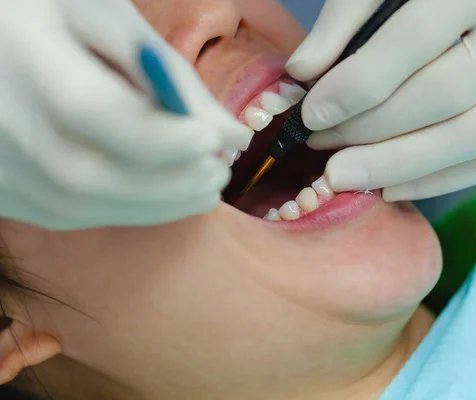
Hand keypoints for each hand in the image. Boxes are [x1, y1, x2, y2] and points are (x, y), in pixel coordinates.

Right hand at [0, 0, 251, 229]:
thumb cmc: (50, 17)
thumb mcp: (108, 18)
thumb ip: (170, 73)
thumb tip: (232, 135)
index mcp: (20, 53)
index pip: (89, 109)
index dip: (160, 136)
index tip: (216, 140)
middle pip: (88, 174)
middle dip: (170, 182)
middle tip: (219, 170)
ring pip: (81, 206)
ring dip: (158, 204)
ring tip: (204, 186)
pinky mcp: (3, 188)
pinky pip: (68, 215)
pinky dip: (130, 210)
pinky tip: (165, 194)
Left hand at [287, 0, 475, 200]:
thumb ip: (354, 13)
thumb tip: (305, 69)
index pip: (413, 41)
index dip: (357, 84)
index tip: (313, 113)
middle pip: (440, 96)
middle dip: (370, 130)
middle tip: (321, 149)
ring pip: (471, 138)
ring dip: (399, 166)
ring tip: (345, 177)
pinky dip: (440, 181)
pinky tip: (392, 187)